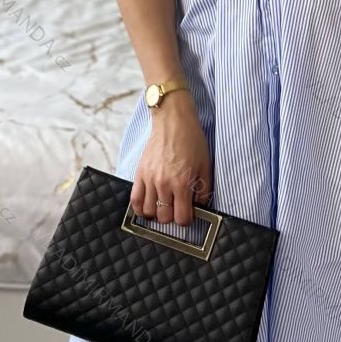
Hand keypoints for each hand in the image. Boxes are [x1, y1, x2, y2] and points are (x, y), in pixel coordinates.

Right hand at [130, 92, 211, 225]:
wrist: (172, 122)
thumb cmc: (191, 140)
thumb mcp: (205, 165)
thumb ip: (203, 189)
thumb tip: (199, 206)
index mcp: (182, 183)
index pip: (182, 217)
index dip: (187, 220)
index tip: (189, 214)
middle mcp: (164, 184)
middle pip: (164, 218)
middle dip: (172, 217)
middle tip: (177, 208)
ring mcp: (149, 179)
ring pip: (149, 212)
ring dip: (157, 214)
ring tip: (163, 207)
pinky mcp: (139, 174)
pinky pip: (135, 200)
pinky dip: (140, 208)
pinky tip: (147, 207)